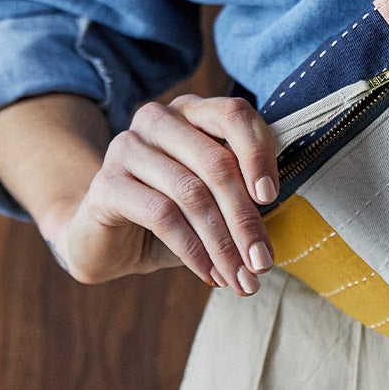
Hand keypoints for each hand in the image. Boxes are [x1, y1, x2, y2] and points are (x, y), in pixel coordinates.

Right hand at [52, 94, 279, 294]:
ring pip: (191, 192)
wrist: (107, 240)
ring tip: (241, 278)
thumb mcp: (215, 198)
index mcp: (192, 111)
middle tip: (263, 262)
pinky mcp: (106, 184)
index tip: (272, 198)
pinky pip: (161, 215)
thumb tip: (282, 217)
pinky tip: (209, 274)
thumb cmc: (173, 215)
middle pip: (216, 161)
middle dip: (245, 218)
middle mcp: (158, 120)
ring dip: (223, 242)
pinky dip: (192, 250)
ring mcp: (127, 148)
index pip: (234, 114)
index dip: (258, 153)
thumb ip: (246, 191)